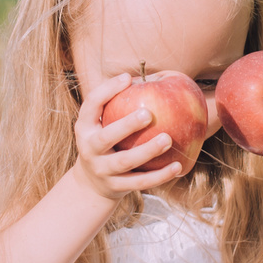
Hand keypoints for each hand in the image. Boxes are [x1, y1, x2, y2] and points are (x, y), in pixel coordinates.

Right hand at [69, 70, 188, 200]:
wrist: (91, 184)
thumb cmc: (105, 142)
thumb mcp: (101, 124)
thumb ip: (117, 105)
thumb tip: (153, 76)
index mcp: (84, 127)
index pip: (91, 104)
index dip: (107, 90)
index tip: (128, 78)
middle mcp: (89, 149)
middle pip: (106, 137)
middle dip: (126, 126)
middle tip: (148, 113)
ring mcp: (102, 170)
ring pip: (124, 162)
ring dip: (147, 151)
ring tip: (168, 139)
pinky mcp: (116, 187)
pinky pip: (140, 182)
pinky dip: (159, 175)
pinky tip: (178, 166)